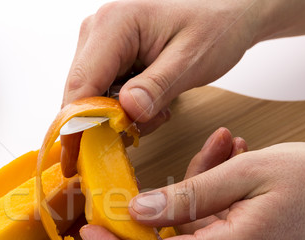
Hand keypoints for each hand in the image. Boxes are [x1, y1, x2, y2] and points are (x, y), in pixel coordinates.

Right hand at [60, 0, 259, 175]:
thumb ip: (158, 86)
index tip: (84, 159)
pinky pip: (100, 96)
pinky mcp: (104, 58)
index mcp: (113, 24)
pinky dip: (121, 111)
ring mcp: (97, 45)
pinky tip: (150, 103)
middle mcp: (96, 31)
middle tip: (144, 129)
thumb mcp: (193, 60)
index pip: (80, 86)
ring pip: (88, 100)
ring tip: (158, 109)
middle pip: (78, 96)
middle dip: (105, 124)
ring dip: (117, 119)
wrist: (226, 15)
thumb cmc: (216, 27)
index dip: (78, 127)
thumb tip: (128, 110)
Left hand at [79, 130, 304, 239]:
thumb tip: (138, 208)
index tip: (90, 230)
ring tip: (221, 152)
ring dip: (192, 194)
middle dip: (156, 206)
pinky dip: (211, 203)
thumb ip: (189, 194)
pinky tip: (229, 165)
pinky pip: (212, 235)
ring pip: (191, 235)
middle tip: (160, 168)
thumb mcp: (249, 173)